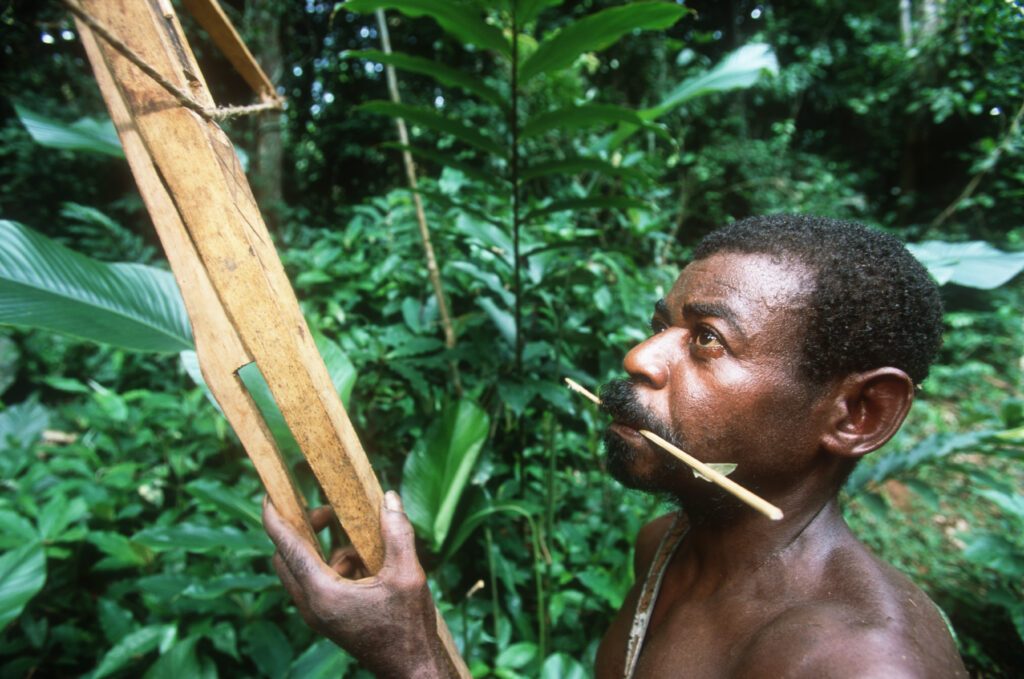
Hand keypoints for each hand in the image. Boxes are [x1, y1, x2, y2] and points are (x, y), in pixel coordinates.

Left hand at [262, 491, 449, 677]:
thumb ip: (396, 533)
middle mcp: (311, 605)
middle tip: (328, 513)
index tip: (268, 494)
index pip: (287, 547)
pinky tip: (367, 566)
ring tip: (360, 543)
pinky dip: (334, 566)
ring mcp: (316, 615)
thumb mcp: (407, 574)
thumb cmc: (408, 626)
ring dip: (324, 549)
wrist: (411, 669)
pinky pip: (317, 583)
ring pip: (302, 570)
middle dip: (301, 529)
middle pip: (285, 557)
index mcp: (323, 593)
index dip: (274, 517)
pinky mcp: (326, 619)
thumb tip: (389, 498)